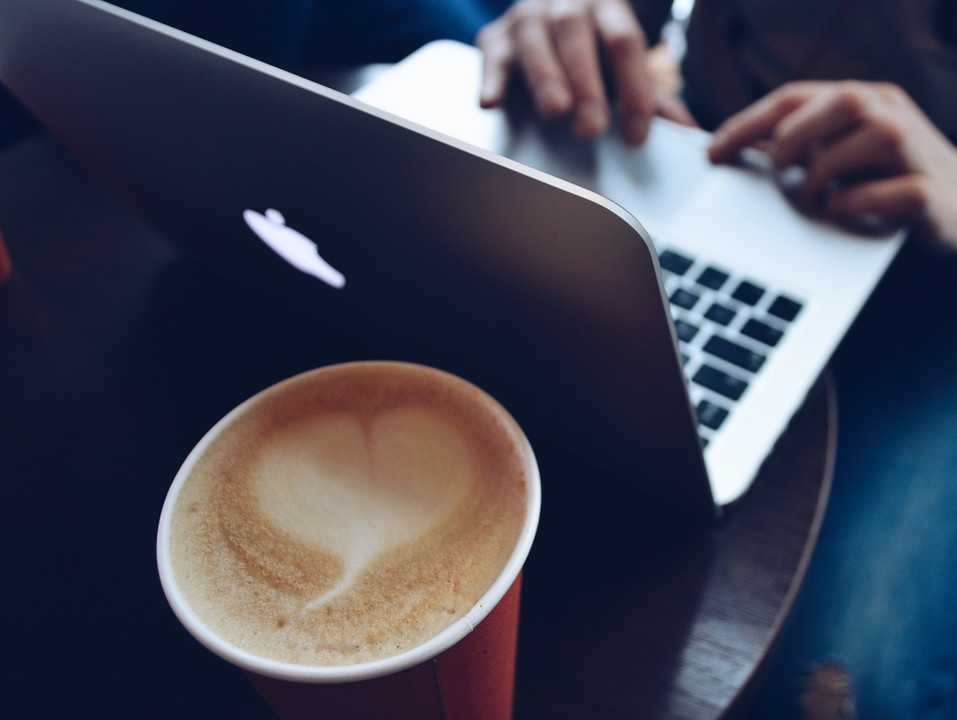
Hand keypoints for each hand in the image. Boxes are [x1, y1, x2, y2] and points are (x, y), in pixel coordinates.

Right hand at [476, 0, 694, 143]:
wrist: (545, 17)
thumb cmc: (591, 53)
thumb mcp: (622, 68)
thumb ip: (652, 98)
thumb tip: (689, 131)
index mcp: (607, 9)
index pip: (624, 42)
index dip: (634, 87)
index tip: (636, 134)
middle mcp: (566, 5)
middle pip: (577, 35)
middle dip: (586, 83)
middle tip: (592, 128)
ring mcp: (527, 18)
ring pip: (535, 39)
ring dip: (545, 76)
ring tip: (555, 112)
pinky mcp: (494, 38)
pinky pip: (491, 56)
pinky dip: (492, 79)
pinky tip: (492, 103)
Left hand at [709, 81, 956, 247]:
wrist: (956, 210)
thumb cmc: (885, 180)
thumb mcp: (838, 154)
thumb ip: (799, 145)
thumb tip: (736, 147)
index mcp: (862, 101)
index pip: (796, 97)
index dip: (749, 122)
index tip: (712, 150)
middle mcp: (891, 115)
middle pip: (838, 101)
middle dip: (792, 137)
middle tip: (775, 171)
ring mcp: (915, 151)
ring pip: (867, 139)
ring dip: (825, 172)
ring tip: (813, 197)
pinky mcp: (929, 194)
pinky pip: (892, 192)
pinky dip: (858, 203)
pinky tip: (842, 212)